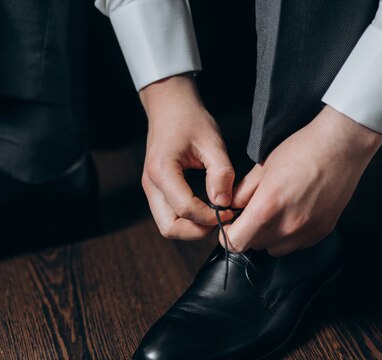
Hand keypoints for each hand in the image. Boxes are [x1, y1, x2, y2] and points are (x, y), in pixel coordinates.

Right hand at [139, 74, 234, 239]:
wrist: (170, 106)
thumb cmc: (190, 120)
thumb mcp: (212, 142)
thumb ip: (220, 174)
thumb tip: (224, 204)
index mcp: (162, 170)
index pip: (185, 209)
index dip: (210, 216)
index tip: (230, 211)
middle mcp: (151, 183)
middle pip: (169, 227)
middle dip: (197, 231)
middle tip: (220, 221)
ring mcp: (151, 189)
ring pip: (167, 226)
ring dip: (192, 228)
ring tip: (215, 216)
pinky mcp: (157, 190)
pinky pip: (170, 215)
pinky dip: (188, 220)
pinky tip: (206, 209)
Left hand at [221, 105, 381, 255]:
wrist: (340, 146)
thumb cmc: (302, 150)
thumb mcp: (262, 167)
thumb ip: (242, 193)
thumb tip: (230, 207)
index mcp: (268, 207)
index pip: (236, 242)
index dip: (228, 235)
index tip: (231, 225)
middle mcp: (288, 225)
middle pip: (254, 246)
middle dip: (249, 232)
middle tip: (254, 212)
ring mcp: (307, 231)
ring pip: (275, 249)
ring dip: (269, 237)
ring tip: (276, 213)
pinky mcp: (322, 231)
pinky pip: (296, 245)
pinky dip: (290, 236)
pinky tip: (294, 213)